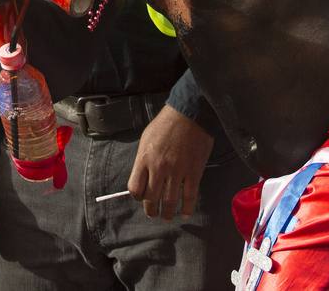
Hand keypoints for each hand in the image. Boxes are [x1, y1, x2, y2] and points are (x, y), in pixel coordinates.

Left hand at [127, 105, 213, 220]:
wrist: (189, 113)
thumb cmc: (166, 124)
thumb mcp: (146, 139)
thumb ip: (143, 160)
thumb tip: (143, 179)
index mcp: (144, 158)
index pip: (135, 188)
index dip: (138, 197)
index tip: (142, 197)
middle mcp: (159, 167)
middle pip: (151, 198)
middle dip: (151, 210)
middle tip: (154, 213)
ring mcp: (177, 171)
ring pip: (170, 202)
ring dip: (168, 213)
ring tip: (168, 215)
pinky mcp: (194, 172)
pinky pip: (189, 197)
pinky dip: (187, 208)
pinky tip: (185, 212)